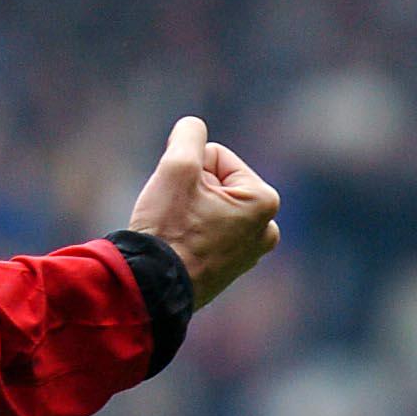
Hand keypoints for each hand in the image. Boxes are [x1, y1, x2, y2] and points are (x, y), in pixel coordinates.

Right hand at [128, 116, 279, 309]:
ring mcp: (249, 252)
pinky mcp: (230, 268)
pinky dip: (190, 232)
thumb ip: (189, 134)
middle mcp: (266, 228)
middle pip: (216, 181)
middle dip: (191, 190)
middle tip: (176, 216)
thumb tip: (193, 128)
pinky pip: (207, 230)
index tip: (178, 198)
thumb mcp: (176, 167)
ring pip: (209, 205)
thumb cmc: (168, 229)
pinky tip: (180, 249)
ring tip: (177, 233)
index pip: (215, 156)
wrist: (150, 287)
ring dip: (189, 210)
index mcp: (264, 201)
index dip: (188, 169)